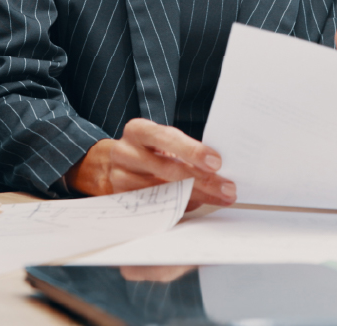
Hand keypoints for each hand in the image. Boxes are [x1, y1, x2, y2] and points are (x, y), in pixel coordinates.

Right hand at [67, 118, 232, 210]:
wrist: (109, 164)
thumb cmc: (147, 149)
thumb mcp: (161, 140)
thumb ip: (184, 149)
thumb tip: (218, 168)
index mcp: (138, 130)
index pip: (167, 138)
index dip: (192, 151)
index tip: (216, 162)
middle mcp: (126, 152)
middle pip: (167, 169)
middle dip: (203, 180)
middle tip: (227, 188)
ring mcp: (120, 177)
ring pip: (163, 191)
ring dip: (197, 195)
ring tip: (221, 197)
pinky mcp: (121, 199)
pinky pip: (155, 205)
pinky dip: (180, 205)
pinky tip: (199, 203)